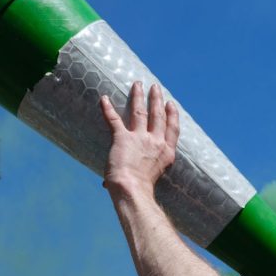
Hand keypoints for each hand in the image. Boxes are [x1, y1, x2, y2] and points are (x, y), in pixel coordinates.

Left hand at [100, 81, 178, 198]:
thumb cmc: (140, 190)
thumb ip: (137, 174)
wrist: (133, 190)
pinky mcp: (122, 137)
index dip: (172, 115)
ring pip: (140, 112)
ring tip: (138, 84)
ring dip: (138, 96)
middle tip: (155, 88)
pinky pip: (113, 119)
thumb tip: (108, 183)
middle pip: (158, 115)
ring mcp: (139, 138)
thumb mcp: (150, 178)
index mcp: (166, 153)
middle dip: (156, 99)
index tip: (171, 104)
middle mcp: (155, 142)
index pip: (172, 129)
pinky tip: (103, 99)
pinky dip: (107, 108)